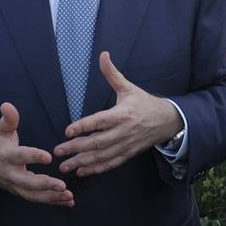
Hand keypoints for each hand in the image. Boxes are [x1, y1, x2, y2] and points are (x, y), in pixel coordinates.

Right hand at [0, 102, 73, 205]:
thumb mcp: (0, 129)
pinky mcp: (20, 192)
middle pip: (27, 182)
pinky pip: (36, 199)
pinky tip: (68, 201)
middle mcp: (10, 173)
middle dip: (45, 185)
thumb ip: (8, 119)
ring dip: (51, 197)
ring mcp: (15, 185)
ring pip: (32, 195)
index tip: (49, 157)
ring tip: (68, 196)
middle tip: (62, 185)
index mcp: (6, 156)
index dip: (33, 157)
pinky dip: (52, 201)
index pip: (20, 156)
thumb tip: (7, 105)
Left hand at [54, 52, 181, 176]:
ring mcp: (125, 145)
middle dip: (76, 148)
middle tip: (58, 151)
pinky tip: (82, 171)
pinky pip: (110, 164)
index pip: (100, 121)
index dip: (83, 126)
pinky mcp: (128, 154)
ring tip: (65, 165)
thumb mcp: (128, 87)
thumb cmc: (144, 103)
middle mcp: (123, 131)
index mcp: (122, 114)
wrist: (167, 121)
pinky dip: (96, 169)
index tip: (67, 131)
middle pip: (97, 142)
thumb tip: (103, 55)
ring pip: (101, 156)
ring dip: (82, 162)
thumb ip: (112, 74)